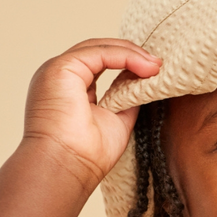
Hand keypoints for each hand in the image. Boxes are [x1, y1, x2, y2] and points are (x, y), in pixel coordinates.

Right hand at [23, 38, 160, 187]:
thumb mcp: (117, 120)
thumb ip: (127, 98)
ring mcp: (57, 70)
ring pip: (99, 49)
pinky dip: (125, 57)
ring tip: (156, 66)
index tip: (154, 71)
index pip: (100, 63)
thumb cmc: (87, 155)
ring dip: (132, 54)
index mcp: (68, 88)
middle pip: (99, 52)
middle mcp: (60, 77)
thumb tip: (144, 81)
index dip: (128, 63)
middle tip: (159, 65)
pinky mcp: (62, 68)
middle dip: (132, 55)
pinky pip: (99, 53)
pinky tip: (145, 67)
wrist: (67, 167)